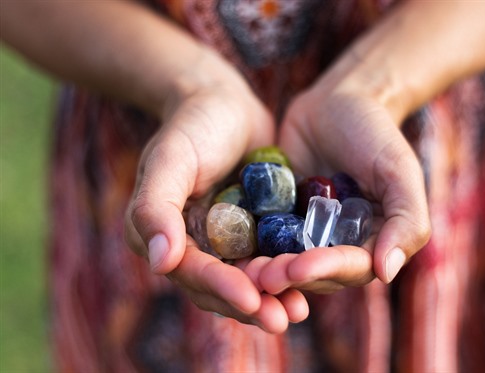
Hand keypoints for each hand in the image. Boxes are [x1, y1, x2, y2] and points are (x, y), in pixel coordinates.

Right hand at [124, 61, 307, 332]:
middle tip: (281, 319)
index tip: (250, 300)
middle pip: (220, 285)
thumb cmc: (192, 125)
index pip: (191, 270)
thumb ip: (156, 208)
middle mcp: (192, 245)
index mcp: (164, 235)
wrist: (224, 103)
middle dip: (250, 303)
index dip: (220, 287)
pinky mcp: (254, 231)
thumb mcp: (170, 158)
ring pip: (247, 278)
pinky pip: (269, 257)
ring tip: (298, 311)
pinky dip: (287, 272)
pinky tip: (311, 282)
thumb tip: (159, 263)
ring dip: (272, 297)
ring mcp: (225, 240)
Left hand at [254, 68, 430, 293]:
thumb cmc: (374, 132)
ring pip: (284, 260)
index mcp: (369, 241)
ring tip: (244, 269)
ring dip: (265, 269)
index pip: (350, 267)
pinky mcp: (275, 217)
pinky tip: (229, 249)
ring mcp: (302, 232)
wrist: (335, 101)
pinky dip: (247, 245)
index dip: (326, 270)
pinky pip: (261, 236)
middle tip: (263, 275)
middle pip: (313, 273)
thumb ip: (405, 219)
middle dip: (289, 275)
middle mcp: (335, 244)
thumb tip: (386, 273)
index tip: (300, 268)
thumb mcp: (398, 170)